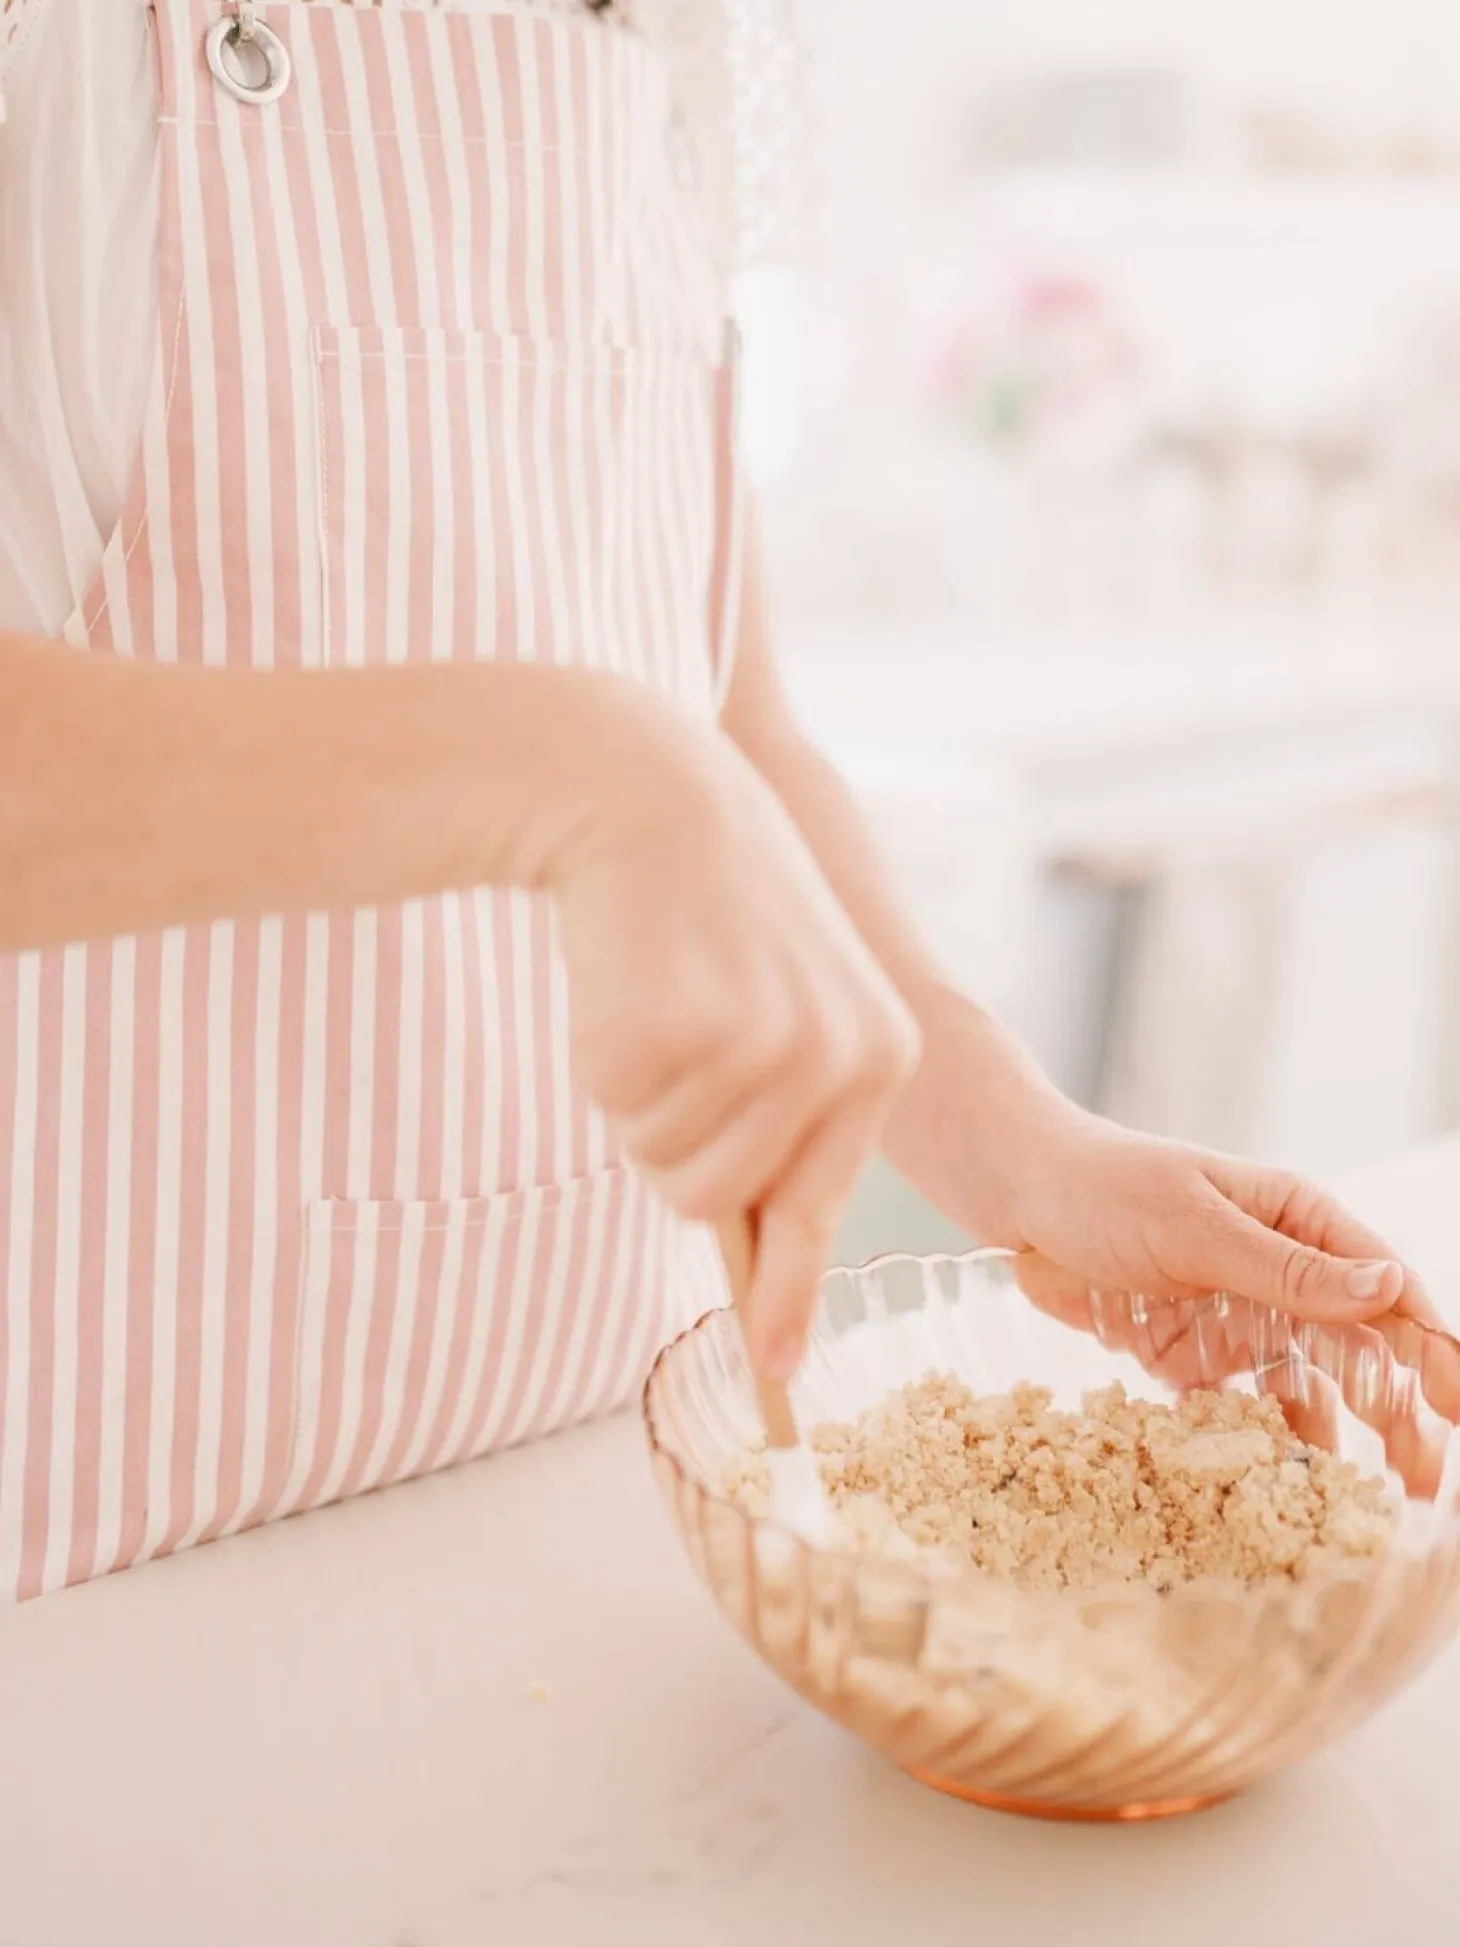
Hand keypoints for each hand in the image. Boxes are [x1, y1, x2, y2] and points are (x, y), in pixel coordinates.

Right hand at [551, 687, 918, 1381]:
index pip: (819, 1213)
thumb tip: (764, 1306)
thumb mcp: (782, 1013)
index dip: (779, 1298)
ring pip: (660, 1161)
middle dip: (667, 1147)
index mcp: (880, 1056)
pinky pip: (612, 1104)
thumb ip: (781, 1136)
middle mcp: (838, 1054)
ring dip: (634, 1102)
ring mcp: (761, 1038)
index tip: (772, 1379)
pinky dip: (596, 1055)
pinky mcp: (681, 1020)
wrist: (653, 793)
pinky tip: (626, 975)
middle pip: (713, 1200)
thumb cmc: (710, 921)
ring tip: (657, 999)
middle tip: (669, 1044)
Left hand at [995, 1111, 1459, 1485]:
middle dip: (1403, 1411)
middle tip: (1425, 1477)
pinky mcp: (1192, 1354)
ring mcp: (1238, 1315)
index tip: (1458, 1407)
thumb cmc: (1106, 1187)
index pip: (1386, 1290)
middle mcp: (1281, 1271)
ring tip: (1370, 1500)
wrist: (1016, 1198)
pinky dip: (1263, 1444)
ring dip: (1341, 1439)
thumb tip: (1389, 1289)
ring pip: (1309, 1385)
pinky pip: (1240, 1406)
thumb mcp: (1197, 1224)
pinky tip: (1286, 1490)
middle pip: (1360, 1347)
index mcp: (1300, 1221)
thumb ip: (1288, 1268)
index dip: (1430, 1350)